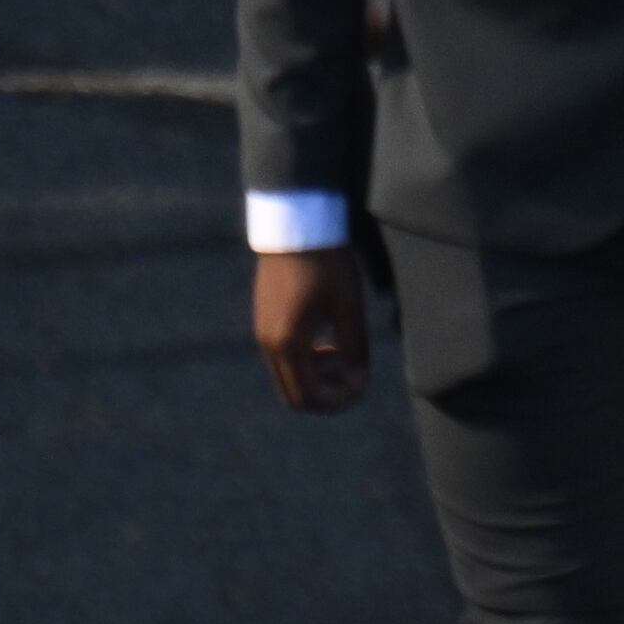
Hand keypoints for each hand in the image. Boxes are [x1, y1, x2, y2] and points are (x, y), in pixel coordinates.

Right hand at [250, 247, 369, 414]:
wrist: (296, 221)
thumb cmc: (327, 262)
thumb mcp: (349, 307)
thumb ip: (354, 350)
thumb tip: (358, 383)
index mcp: (288, 343)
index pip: (309, 399)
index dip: (338, 402)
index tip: (361, 385)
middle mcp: (268, 343)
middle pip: (295, 396)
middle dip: (327, 395)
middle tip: (353, 375)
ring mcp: (262, 331)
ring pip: (288, 378)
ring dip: (317, 378)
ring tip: (342, 354)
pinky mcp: (263, 319)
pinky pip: (283, 358)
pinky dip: (305, 362)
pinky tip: (326, 342)